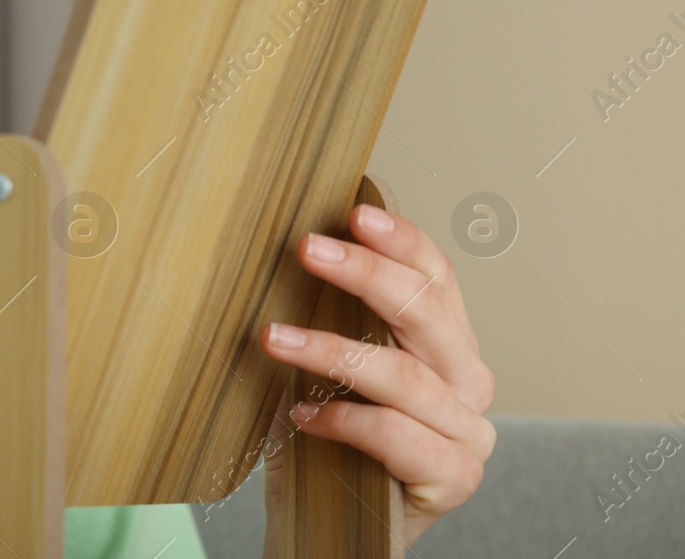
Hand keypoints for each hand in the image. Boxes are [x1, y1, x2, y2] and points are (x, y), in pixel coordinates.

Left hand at [258, 176, 495, 544]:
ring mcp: (467, 431)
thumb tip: (290, 248)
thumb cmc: (330, 438)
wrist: (337, 527)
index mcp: (448, 342)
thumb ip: (330, 314)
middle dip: (365, 275)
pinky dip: (344, 421)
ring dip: (332, 350)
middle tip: (307, 248)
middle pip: (428, 314)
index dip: (401, 241)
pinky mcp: (453, 478)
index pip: (437, 278)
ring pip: (406, 376)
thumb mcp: (329, 365)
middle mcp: (467, 381)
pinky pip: (397, 437)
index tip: (353, 213)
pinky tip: (300, 414)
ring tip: (273, 338)